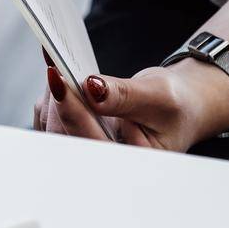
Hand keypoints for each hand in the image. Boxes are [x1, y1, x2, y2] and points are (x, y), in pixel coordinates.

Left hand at [31, 59, 228, 150]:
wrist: (175, 106)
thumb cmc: (175, 105)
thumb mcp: (158, 96)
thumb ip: (124, 96)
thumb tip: (91, 88)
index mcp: (132, 161)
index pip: (92, 142)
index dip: (73, 112)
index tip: (59, 80)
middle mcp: (105, 162)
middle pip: (66, 136)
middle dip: (58, 99)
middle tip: (57, 66)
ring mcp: (87, 151)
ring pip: (54, 128)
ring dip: (53, 97)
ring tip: (60, 65)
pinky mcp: (76, 138)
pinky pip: (53, 121)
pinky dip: (54, 97)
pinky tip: (61, 78)